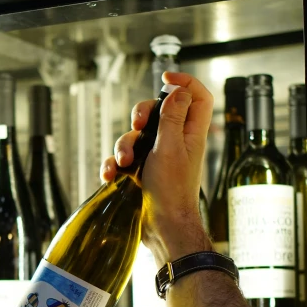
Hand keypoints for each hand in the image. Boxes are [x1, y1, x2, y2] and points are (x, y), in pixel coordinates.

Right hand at [101, 72, 213, 265]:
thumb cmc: (172, 191)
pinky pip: (123, 160)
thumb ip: (172, 117)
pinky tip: (111, 175)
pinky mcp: (141, 173)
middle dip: (141, 115)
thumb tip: (178, 91)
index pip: (196, 97)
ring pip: (135, 137)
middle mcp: (175, 143)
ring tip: (123, 162)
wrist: (163, 227)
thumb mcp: (171, 147)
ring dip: (123, 145)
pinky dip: (114, 165)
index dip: (184, 83)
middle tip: (138, 125)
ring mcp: (157, 158)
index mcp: (190, 133)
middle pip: (158, 111)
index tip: (165, 78)